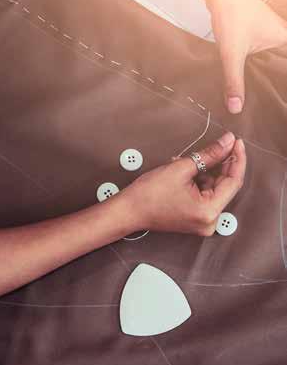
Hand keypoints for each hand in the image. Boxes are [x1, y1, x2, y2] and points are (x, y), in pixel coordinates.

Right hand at [119, 132, 245, 235]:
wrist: (128, 211)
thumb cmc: (149, 194)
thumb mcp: (181, 168)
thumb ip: (208, 155)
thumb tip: (227, 143)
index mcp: (209, 211)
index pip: (233, 181)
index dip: (236, 159)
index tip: (236, 142)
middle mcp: (210, 221)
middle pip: (225, 186)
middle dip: (221, 164)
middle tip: (221, 144)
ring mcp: (203, 222)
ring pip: (214, 190)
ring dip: (206, 172)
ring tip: (187, 162)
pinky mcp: (196, 219)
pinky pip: (205, 196)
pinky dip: (199, 182)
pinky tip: (186, 172)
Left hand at [207, 0, 286, 113]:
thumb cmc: (231, 15)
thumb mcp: (232, 53)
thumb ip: (234, 81)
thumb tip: (236, 108)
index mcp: (286, 40)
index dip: (282, 85)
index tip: (281, 104)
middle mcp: (283, 37)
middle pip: (282, 68)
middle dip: (276, 84)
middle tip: (273, 109)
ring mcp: (272, 35)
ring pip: (274, 62)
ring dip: (266, 77)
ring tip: (262, 101)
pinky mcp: (259, 35)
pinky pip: (264, 56)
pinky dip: (258, 69)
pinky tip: (249, 83)